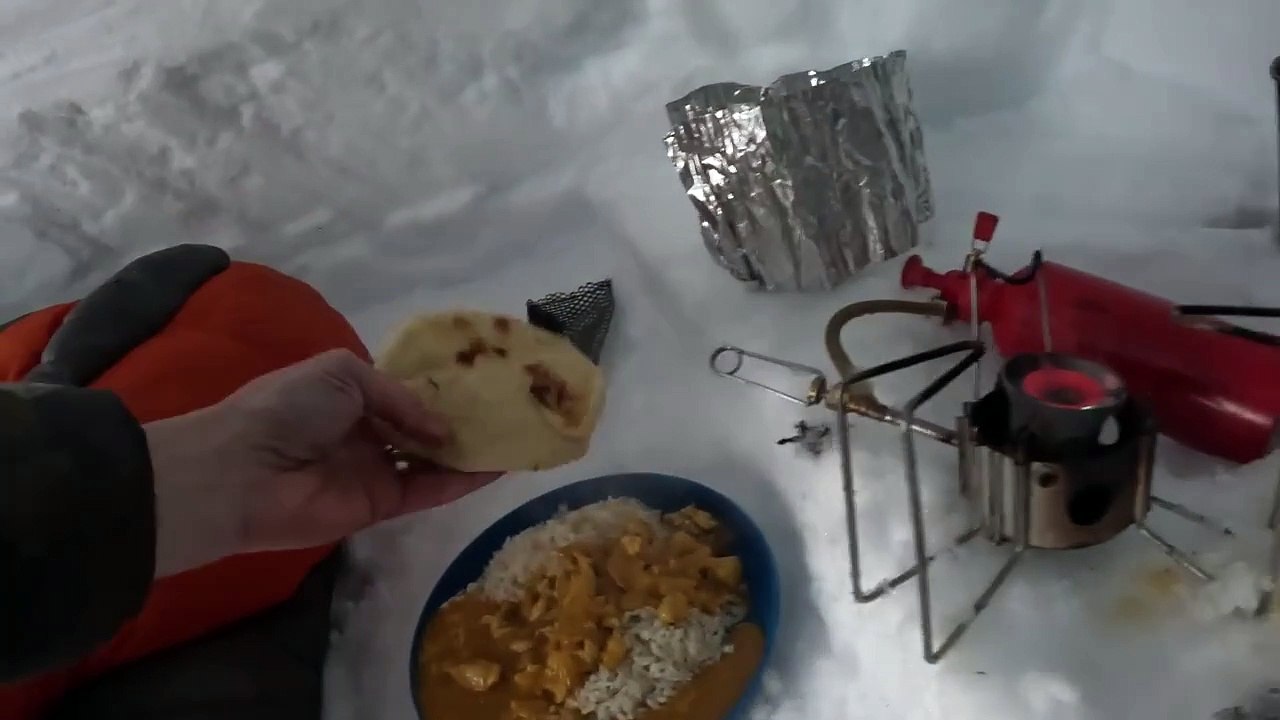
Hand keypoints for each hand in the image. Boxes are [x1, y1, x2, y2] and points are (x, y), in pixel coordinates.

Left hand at [145, 349, 500, 577]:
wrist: (243, 472)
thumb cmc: (286, 408)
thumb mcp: (343, 373)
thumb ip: (400, 395)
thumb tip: (442, 430)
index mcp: (351, 395)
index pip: (407, 392)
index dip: (442, 388)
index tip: (485, 381)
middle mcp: (367, 432)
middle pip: (425, 428)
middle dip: (463, 420)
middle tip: (511, 410)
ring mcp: (375, 470)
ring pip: (433, 461)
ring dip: (471, 451)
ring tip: (516, 436)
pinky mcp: (381, 506)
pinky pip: (428, 491)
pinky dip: (461, 481)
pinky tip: (497, 467)